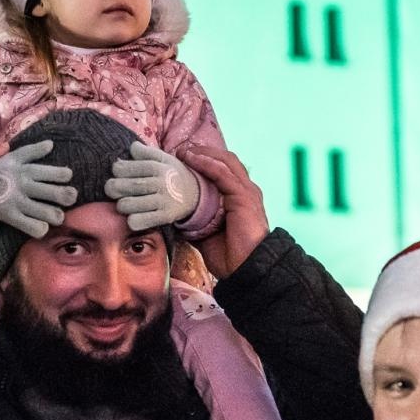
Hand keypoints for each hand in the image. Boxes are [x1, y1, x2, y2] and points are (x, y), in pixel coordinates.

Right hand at [0, 140, 75, 238]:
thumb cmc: (1, 171)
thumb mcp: (13, 157)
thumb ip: (33, 151)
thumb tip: (51, 144)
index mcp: (25, 170)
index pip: (48, 171)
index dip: (61, 174)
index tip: (68, 176)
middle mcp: (22, 186)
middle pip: (50, 192)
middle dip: (64, 195)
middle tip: (70, 196)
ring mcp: (16, 202)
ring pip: (44, 212)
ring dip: (56, 215)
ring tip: (58, 216)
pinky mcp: (10, 217)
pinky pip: (30, 227)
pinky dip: (40, 229)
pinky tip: (43, 227)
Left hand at [106, 142, 200, 231]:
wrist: (196, 195)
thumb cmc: (172, 175)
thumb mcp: (163, 158)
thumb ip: (145, 152)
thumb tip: (131, 148)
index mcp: (158, 167)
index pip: (127, 168)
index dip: (116, 170)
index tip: (118, 173)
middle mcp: (160, 183)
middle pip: (126, 186)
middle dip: (113, 188)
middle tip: (114, 190)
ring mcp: (163, 201)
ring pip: (128, 205)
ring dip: (122, 205)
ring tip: (125, 203)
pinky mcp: (164, 217)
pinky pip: (139, 222)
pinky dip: (132, 220)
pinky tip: (134, 216)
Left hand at [178, 145, 268, 277]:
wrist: (245, 269)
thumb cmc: (229, 256)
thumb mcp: (205, 233)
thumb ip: (193, 221)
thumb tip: (172, 215)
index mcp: (238, 198)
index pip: (222, 170)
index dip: (203, 160)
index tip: (180, 158)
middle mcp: (245, 191)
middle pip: (224, 161)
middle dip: (202, 152)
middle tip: (180, 150)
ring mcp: (247, 192)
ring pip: (225, 162)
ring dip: (202, 154)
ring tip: (183, 151)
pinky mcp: (245, 196)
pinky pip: (224, 174)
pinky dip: (207, 163)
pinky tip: (192, 159)